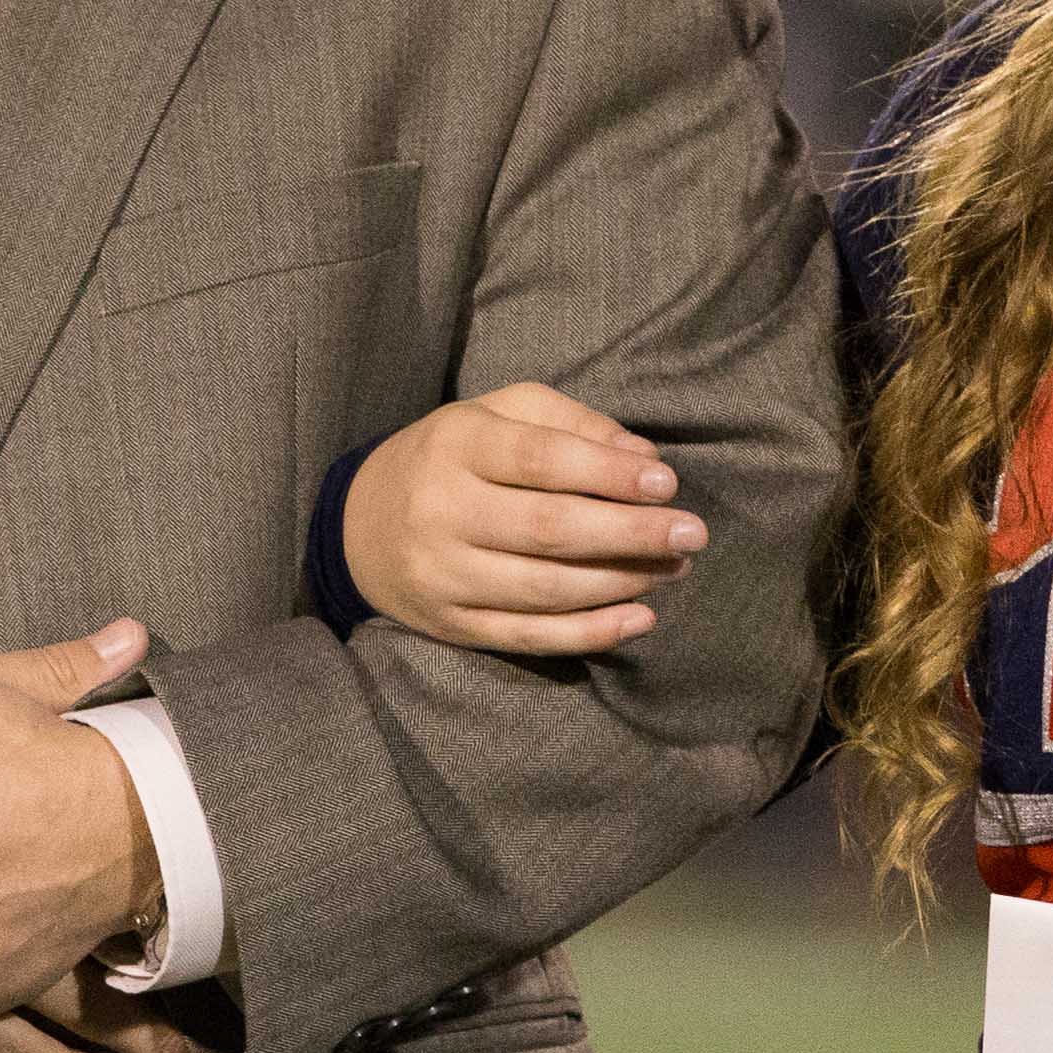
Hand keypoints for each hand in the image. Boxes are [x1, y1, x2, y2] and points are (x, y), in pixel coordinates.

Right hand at [340, 383, 701, 656]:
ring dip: (622, 582)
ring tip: (674, 569)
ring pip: (545, 588)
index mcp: (456, 445)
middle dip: (631, 534)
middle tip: (692, 535)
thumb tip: (646, 461)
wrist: (359, 524)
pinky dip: (590, 633)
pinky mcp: (451, 625)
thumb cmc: (452, 457)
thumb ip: (572, 424)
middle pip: (549, 529)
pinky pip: (529, 637)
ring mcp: (443, 575)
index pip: (540, 460)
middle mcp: (442, 511)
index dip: (607, 473)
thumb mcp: (499, 415)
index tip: (666, 484)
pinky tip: (641, 618)